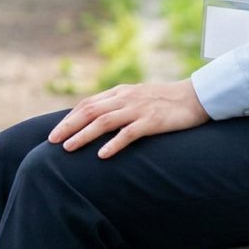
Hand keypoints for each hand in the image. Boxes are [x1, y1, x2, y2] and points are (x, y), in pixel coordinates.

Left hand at [49, 80, 209, 158]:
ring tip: (68, 148)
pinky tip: (102, 155)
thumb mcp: (138, 97)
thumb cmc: (166, 100)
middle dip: (68, 126)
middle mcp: (125, 98)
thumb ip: (119, 105)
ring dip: (84, 135)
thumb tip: (98, 119)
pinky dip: (114, 143)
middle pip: (90, 111)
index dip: (70, 118)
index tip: (56, 132)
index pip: (88, 103)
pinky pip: (129, 132)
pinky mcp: (153, 121)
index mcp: (120, 92)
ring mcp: (138, 109)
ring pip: (104, 121)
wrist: (196, 97)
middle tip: (52, 141)